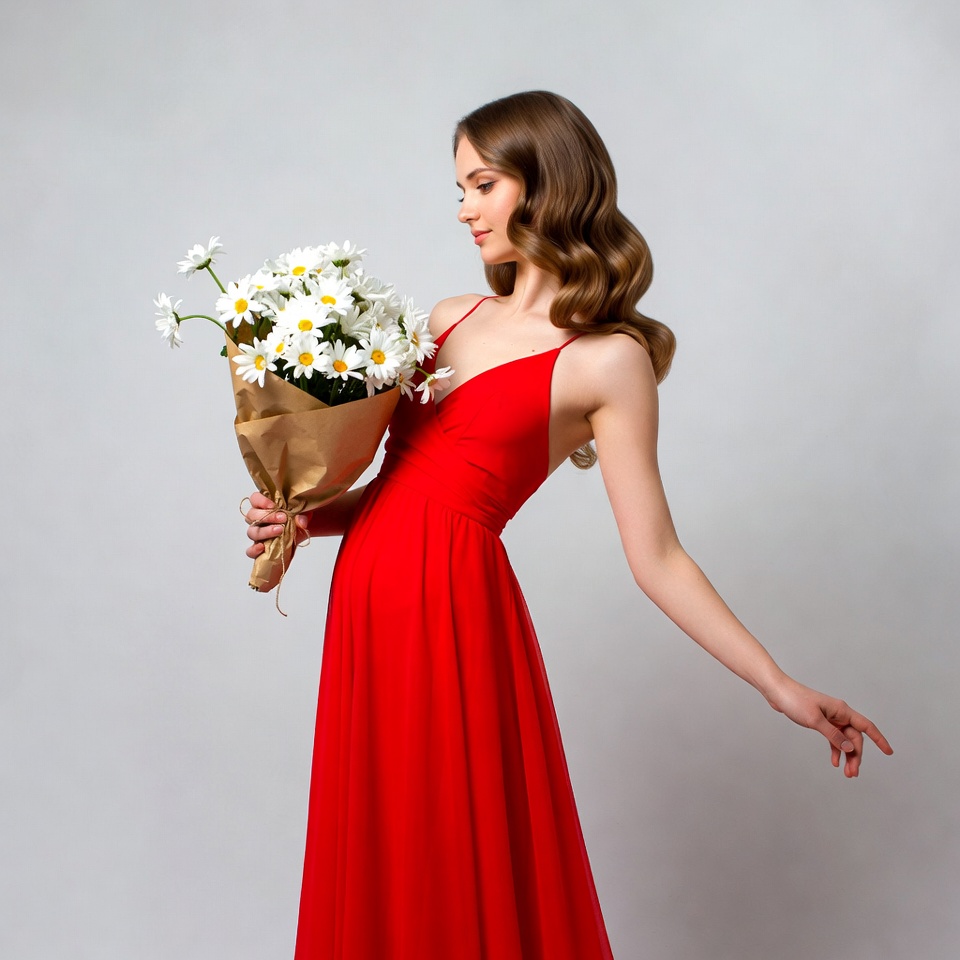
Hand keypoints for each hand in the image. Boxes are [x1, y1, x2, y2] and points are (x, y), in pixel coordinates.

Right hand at [243, 491, 309, 558]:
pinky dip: (254, 549)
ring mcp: (258, 534)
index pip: (255, 499)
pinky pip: (250, 551)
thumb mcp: (303, 514)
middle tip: (283, 518)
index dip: (261, 501)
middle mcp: (258, 519)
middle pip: (252, 515)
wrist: (299, 537)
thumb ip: (302, 515)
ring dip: (265, 531)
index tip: (273, 505)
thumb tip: (302, 522)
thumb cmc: (296, 520)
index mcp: (265, 506)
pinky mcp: (260, 549)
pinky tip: (262, 547)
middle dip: (267, 516)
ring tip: (279, 530)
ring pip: (252, 532)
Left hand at [767, 677, 893, 777]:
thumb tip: (850, 748)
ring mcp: (830, 718)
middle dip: (856, 756)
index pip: (867, 726)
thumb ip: (833, 735)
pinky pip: (833, 738)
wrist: (777, 691)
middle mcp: (839, 713)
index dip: (879, 739)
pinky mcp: (820, 721)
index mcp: (842, 710)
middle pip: (855, 738)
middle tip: (853, 774)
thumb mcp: (815, 720)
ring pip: (844, 739)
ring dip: (846, 755)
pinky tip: (834, 761)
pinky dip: (835, 749)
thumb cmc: (795, 701)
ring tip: (847, 773)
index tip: (889, 752)